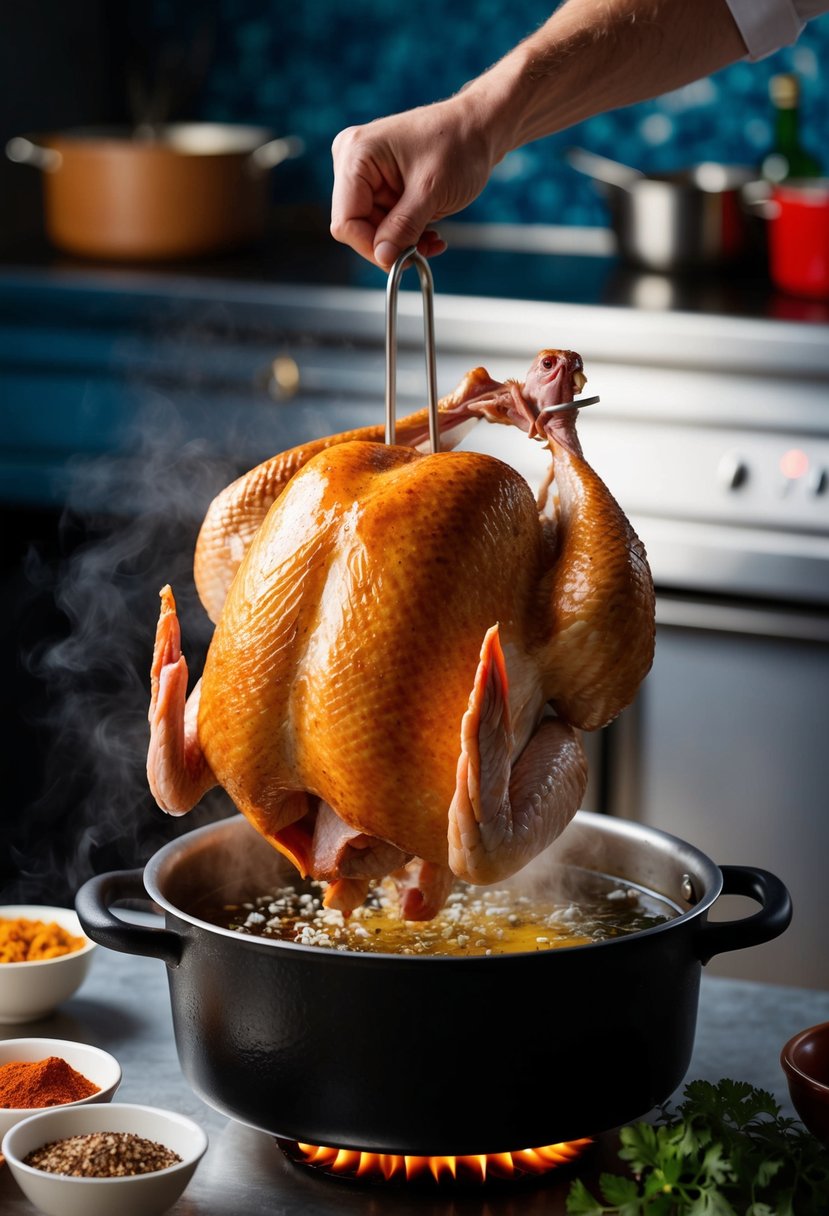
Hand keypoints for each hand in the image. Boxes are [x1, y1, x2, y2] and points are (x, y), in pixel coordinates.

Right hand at [330, 95, 495, 269]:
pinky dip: (406, 234)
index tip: (401, 260)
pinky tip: (429, 234)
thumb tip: (383, 257)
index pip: (346, 220)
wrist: (480, 127)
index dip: (371, 247)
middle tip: (422, 253)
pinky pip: (385, 221)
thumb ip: (403, 227)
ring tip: (431, 242)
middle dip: (390, 245)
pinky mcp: (380, 183)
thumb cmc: (460, 144)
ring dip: (402, 242)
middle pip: (358, 226)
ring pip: (373, 228)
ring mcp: (366, 173)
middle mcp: (352, 161)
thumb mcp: (431, 191)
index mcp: (356, 154)